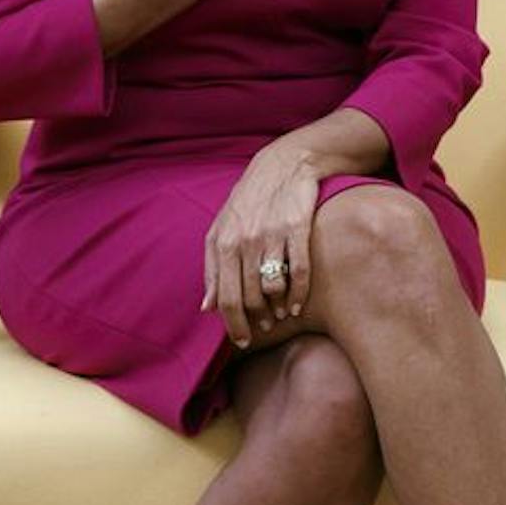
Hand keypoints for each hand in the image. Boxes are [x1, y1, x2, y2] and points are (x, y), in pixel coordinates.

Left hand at [201, 139, 322, 346]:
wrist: (285, 164)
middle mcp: (244, 240)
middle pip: (247, 297)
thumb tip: (206, 308)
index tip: (242, 340)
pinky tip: (298, 303)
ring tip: (281, 316)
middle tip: (264, 330)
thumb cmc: (250, 201)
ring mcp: (271, 234)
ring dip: (278, 309)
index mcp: (222, 243)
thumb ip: (213, 269)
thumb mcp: (222, 230)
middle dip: (256, 321)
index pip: (225, 298)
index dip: (233, 324)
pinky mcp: (297, 227)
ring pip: (272, 287)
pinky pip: (299, 269)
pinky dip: (299, 292)